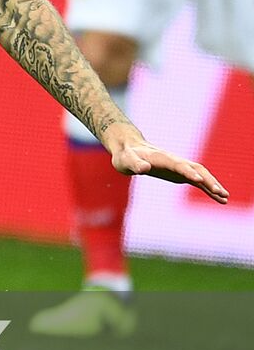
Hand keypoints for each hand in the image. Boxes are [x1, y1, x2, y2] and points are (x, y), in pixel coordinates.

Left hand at [111, 139, 228, 203]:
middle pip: (196, 169)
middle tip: (219, 193)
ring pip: (201, 175)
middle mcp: (175, 161)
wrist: (129, 150)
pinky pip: (198, 181)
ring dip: (213, 185)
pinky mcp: (180, 174)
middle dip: (208, 180)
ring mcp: (180, 167)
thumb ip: (134, 164)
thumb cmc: (126, 156)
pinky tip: (220, 199)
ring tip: (225, 198)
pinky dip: (209, 189)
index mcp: (162, 158)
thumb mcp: (125, 160)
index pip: (178, 164)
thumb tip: (143, 169)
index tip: (199, 181)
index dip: (188, 172)